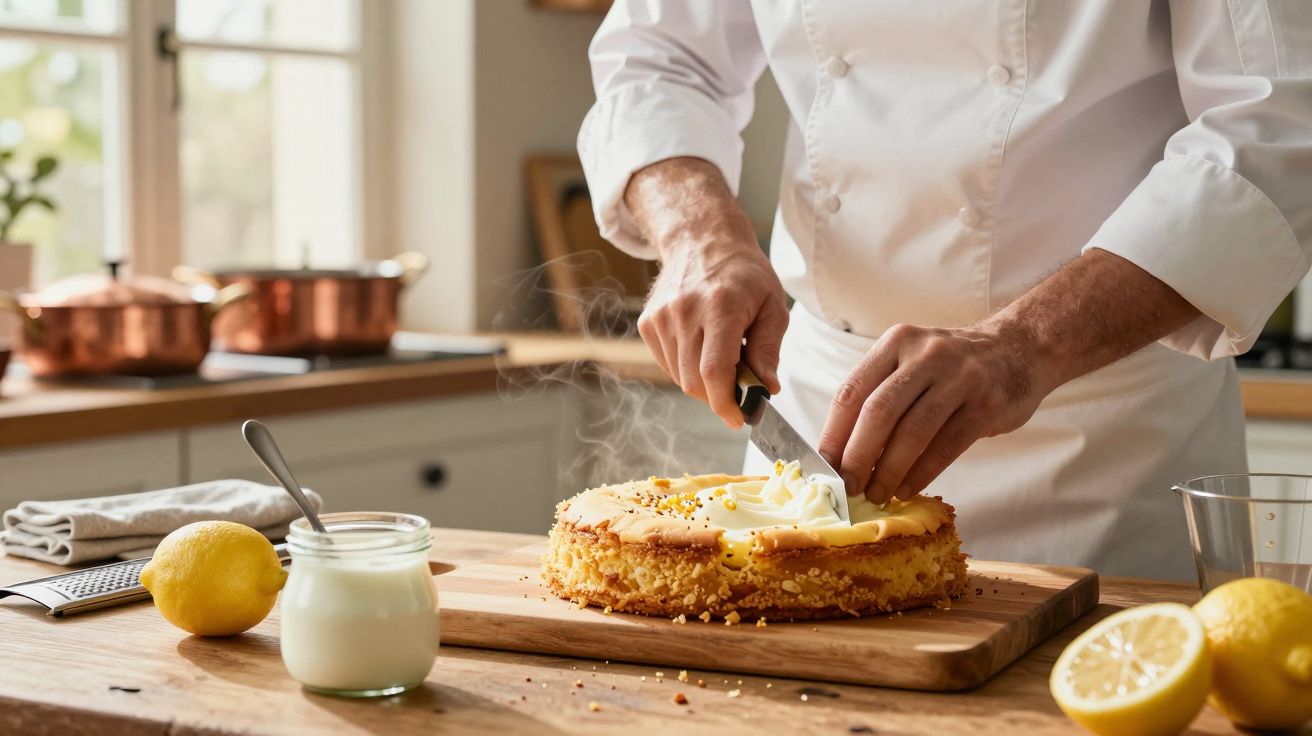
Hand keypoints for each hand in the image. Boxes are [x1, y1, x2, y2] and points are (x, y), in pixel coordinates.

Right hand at [624, 157, 789, 427]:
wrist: (702, 240)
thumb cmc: (745, 275)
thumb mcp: (773, 306)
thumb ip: (769, 350)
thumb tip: (766, 389)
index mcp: (721, 306)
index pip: (714, 370)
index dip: (725, 403)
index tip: (739, 419)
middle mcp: (685, 311)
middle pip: (694, 381)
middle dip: (719, 397)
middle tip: (740, 390)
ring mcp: (662, 317)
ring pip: (680, 377)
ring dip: (703, 382)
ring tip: (724, 358)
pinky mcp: (649, 323)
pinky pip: (668, 365)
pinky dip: (687, 369)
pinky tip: (702, 347)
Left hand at [816, 320, 1051, 503]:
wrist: (1019, 349)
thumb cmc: (950, 368)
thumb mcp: (910, 362)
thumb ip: (879, 395)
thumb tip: (840, 452)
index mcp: (895, 343)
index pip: (851, 392)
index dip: (834, 434)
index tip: (823, 467)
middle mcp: (924, 354)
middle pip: (878, 412)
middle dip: (857, 457)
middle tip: (848, 487)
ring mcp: (958, 377)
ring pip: (912, 432)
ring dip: (889, 470)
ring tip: (877, 494)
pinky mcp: (986, 404)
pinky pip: (946, 445)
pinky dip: (922, 473)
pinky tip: (907, 488)